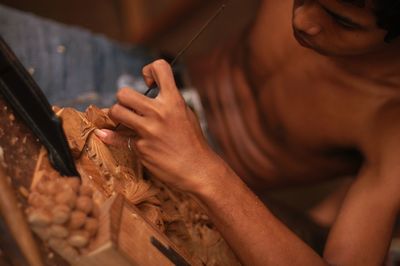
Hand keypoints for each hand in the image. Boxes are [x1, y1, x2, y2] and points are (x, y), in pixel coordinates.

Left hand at [96, 60, 222, 191]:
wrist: (198, 169)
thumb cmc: (192, 141)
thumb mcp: (186, 115)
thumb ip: (167, 102)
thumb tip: (145, 95)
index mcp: (174, 101)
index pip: (159, 67)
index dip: (149, 70)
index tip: (149, 82)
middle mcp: (160, 113)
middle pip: (124, 93)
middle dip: (124, 99)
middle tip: (131, 108)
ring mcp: (149, 131)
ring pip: (116, 111)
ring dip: (117, 115)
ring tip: (125, 120)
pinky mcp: (141, 148)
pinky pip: (118, 138)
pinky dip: (111, 136)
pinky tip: (106, 134)